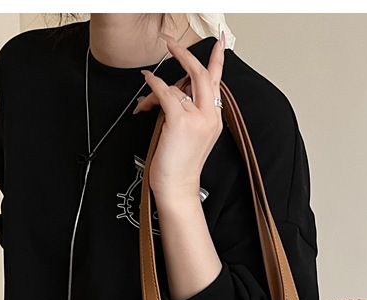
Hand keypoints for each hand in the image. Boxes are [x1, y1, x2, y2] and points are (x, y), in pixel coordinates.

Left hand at [134, 30, 225, 201]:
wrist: (177, 188)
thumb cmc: (179, 167)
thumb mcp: (190, 136)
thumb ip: (188, 112)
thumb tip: (173, 92)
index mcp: (214, 120)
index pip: (217, 83)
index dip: (217, 60)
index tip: (220, 44)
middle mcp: (209, 116)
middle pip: (201, 74)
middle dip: (185, 55)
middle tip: (172, 44)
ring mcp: (196, 118)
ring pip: (177, 88)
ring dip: (157, 91)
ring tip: (147, 104)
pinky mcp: (180, 121)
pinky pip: (165, 93)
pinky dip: (153, 86)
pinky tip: (147, 82)